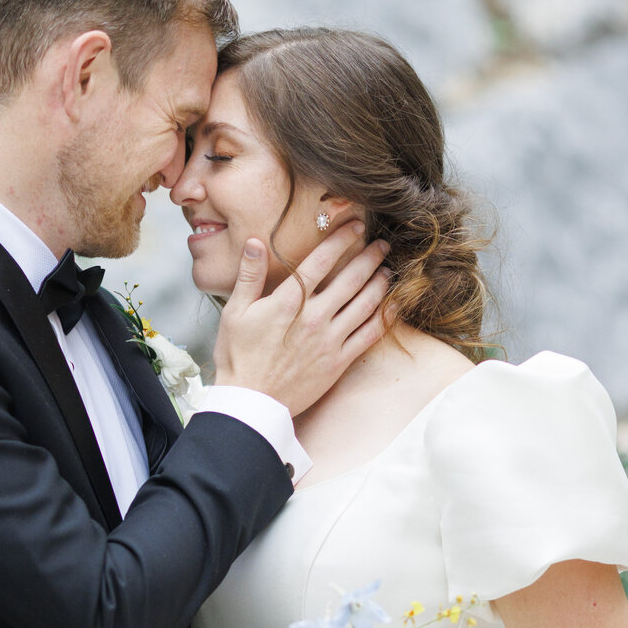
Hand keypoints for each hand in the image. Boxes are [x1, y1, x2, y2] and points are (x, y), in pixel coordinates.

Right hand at [212, 228, 390, 419]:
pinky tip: (392, 306)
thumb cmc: (238, 357)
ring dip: (380, 284)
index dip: (341, 240)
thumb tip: (257, 242)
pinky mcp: (338, 361)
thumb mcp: (235, 312)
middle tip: (382, 244)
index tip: (355, 226)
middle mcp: (313, 317)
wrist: (251, 401)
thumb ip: (249, 275)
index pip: (320, 262)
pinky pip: (369, 335)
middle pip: (350, 279)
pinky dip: (384, 318)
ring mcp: (329, 340)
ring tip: (388, 270)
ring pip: (365, 304)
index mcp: (287, 302)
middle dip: (369, 257)